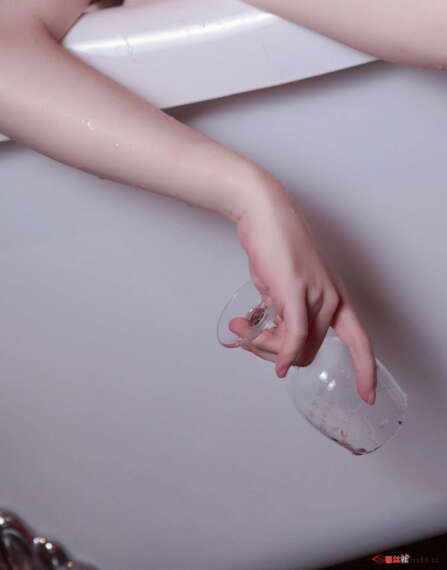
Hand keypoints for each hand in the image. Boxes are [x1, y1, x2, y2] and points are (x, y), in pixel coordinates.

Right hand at [232, 175, 376, 403]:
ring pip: (296, 347)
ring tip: (242, 328)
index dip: (365, 370)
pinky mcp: (296, 291)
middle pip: (309, 351)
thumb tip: (272, 338)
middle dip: (275, 353)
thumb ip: (286, 313)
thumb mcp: (285, 287)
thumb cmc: (273, 247)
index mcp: (335, 297)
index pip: (360, 340)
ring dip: (265, 348)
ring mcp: (316, 294)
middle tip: (249, 339)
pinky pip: (294, 336)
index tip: (367, 396)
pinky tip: (272, 361)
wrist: (264, 214)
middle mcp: (331, 298)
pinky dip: (281, 353)